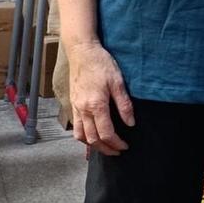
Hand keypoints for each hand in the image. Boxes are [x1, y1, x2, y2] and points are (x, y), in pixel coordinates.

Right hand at [67, 41, 133, 155]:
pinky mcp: (73, 104)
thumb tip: (130, 123)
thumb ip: (124, 105)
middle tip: (117, 151)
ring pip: (80, 135)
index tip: (124, 146)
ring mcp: (76, 107)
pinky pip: (76, 126)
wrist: (82, 51)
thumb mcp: (118, 82)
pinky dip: (83, 136)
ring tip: (104, 147)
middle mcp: (84, 109)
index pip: (106, 133)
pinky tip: (91, 136)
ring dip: (92, 145)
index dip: (116, 143)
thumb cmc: (100, 63)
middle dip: (105, 149)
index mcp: (96, 105)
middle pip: (92, 139)